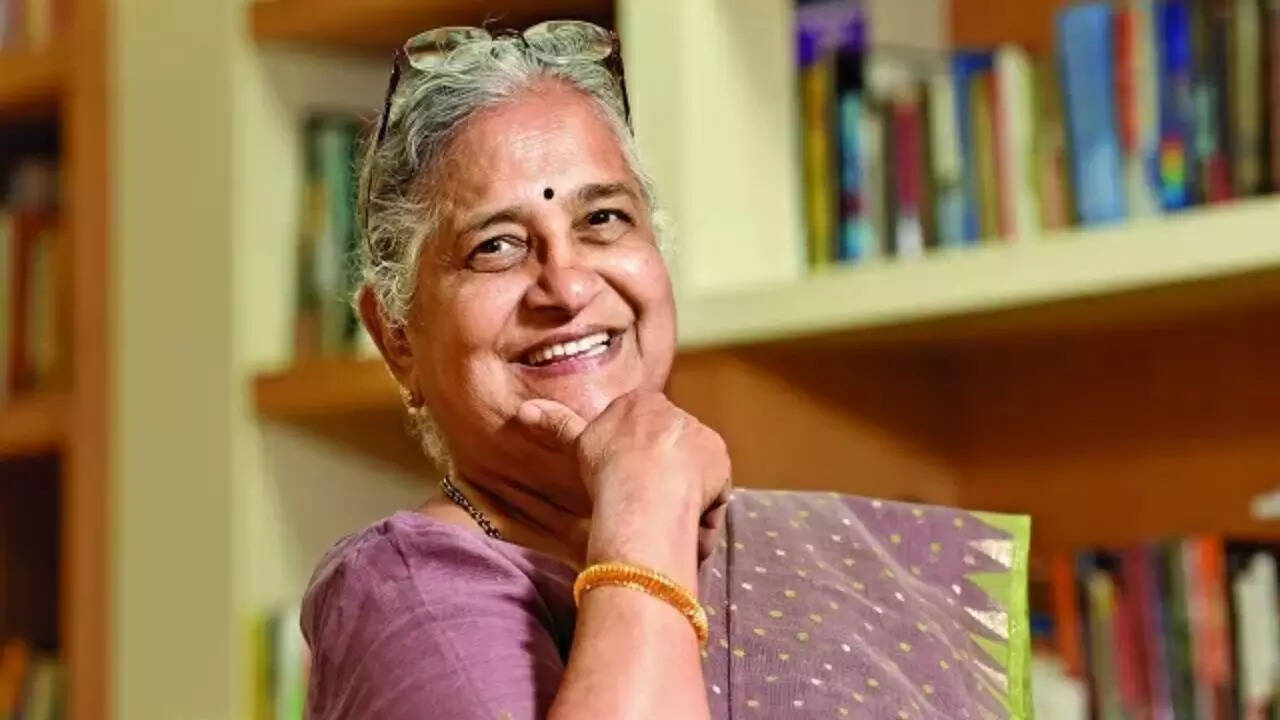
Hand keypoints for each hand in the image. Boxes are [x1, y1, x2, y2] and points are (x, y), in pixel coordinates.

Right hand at [516, 391, 731, 584]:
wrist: (641, 486)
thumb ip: (557, 424)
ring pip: (694, 473)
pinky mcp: (721, 463)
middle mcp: (678, 413)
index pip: (646, 428)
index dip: (638, 458)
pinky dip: (702, 512)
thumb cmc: (606, 466)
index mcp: (643, 403)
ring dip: (683, 498)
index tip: (629, 481)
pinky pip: (713, 493)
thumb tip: (523, 409)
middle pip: (673, 449)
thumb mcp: (578, 442)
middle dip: (664, 476)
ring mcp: (702, 437)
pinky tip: (684, 528)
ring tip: (663, 522)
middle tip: (646, 506)